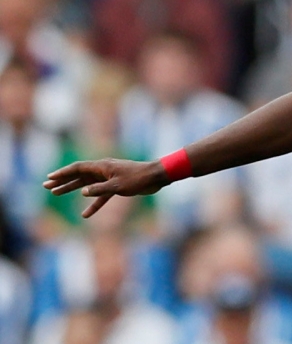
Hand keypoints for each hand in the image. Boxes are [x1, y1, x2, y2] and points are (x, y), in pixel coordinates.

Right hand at [43, 159, 167, 217]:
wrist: (156, 177)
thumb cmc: (138, 178)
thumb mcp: (118, 186)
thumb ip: (99, 190)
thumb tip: (82, 192)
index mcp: (102, 166)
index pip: (78, 168)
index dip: (63, 173)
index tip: (49, 178)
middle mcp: (104, 170)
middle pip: (79, 175)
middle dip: (62, 181)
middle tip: (46, 186)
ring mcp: (110, 177)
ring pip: (87, 184)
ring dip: (72, 189)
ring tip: (56, 193)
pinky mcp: (117, 185)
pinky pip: (101, 195)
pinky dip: (94, 204)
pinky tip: (86, 215)